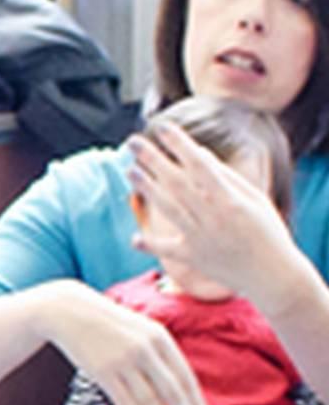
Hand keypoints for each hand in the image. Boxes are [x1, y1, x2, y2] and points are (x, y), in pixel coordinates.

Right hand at [37, 280, 207, 404]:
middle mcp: (145, 349)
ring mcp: (123, 360)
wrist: (71, 312)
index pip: (186, 378)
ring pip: (151, 401)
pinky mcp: (101, 370)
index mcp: (161, 338)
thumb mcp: (142, 331)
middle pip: (172, 393)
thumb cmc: (110, 326)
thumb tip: (179, 391)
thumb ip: (161, 356)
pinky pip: (124, 401)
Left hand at [127, 122, 296, 300]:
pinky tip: (134, 238)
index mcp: (230, 199)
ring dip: (146, 188)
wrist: (274, 276)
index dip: (179, 145)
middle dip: (152, 160)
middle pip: (175, 183)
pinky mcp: (193, 258)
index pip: (199, 165)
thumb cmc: (267, 232)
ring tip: (129, 170)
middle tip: (132, 142)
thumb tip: (199, 154)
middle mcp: (212, 216)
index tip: (162, 127)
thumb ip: (227, 177)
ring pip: (167, 207)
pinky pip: (167, 249)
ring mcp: (200, 237)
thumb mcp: (255, 200)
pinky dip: (150, 244)